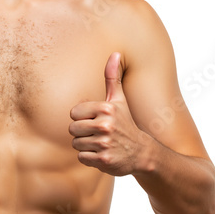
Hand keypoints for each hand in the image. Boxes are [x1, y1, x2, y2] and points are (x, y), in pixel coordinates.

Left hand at [69, 52, 149, 175]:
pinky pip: (82, 157)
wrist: (141, 153)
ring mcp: (105, 143)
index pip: (73, 113)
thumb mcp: (119, 100)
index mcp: (106, 109)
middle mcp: (106, 125)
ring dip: (86, 146)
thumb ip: (113, 78)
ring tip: (101, 144)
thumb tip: (115, 53)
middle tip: (98, 134)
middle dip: (82, 133)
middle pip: (73, 129)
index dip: (82, 118)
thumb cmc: (126, 124)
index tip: (96, 121)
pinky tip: (102, 154)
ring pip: (76, 144)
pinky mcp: (103, 160)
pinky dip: (89, 158)